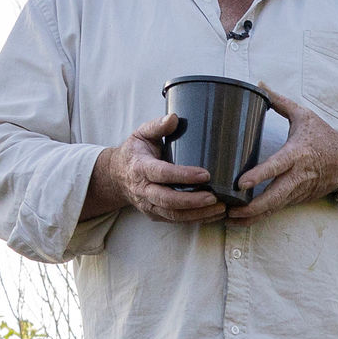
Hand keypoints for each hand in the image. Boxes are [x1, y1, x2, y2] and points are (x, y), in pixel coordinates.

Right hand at [86, 111, 220, 223]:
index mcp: (140, 168)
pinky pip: (176, 220)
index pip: (162, 174)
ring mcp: (148, 205)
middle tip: (214, 197)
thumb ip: (157, 126)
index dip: (183, 175)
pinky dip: (195, 219)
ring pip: (173, 214)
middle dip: (192, 201)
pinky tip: (212, 214)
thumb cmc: (135, 152)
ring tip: (220, 208)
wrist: (117, 176)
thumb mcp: (141, 134)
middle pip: (168, 200)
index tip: (205, 174)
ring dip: (198, 214)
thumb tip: (174, 118)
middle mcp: (143, 190)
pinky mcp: (155, 215)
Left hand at [225, 85, 337, 221]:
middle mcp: (298, 176)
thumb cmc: (324, 137)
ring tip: (229, 219)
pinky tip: (243, 219)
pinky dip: (262, 216)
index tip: (241, 183)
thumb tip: (259, 85)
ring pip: (275, 208)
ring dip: (253, 216)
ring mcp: (299, 190)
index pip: (276, 166)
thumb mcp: (304, 115)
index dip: (259, 176)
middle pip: (275, 197)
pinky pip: (278, 209)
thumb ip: (279, 101)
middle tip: (230, 210)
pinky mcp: (299, 199)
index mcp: (298, 153)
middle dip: (253, 207)